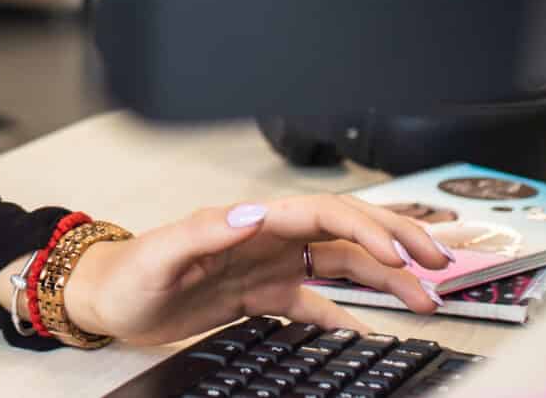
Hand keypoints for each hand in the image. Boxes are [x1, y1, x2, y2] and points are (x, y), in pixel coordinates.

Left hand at [58, 197, 450, 345]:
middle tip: (439, 263)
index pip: (323, 214)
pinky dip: (347, 314)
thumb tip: (253, 216)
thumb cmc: (128, 273)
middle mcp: (268, 239)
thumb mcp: (162, 254)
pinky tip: (372, 330)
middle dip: (396, 241)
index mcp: (251, 224)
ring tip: (426, 297)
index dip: (365, 229)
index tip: (398, 255)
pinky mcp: (262, 295)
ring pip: (342, 265)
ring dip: (386, 278)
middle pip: (346, 231)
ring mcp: (270, 266)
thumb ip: (206, 232)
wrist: (106, 298)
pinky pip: (316, 302)